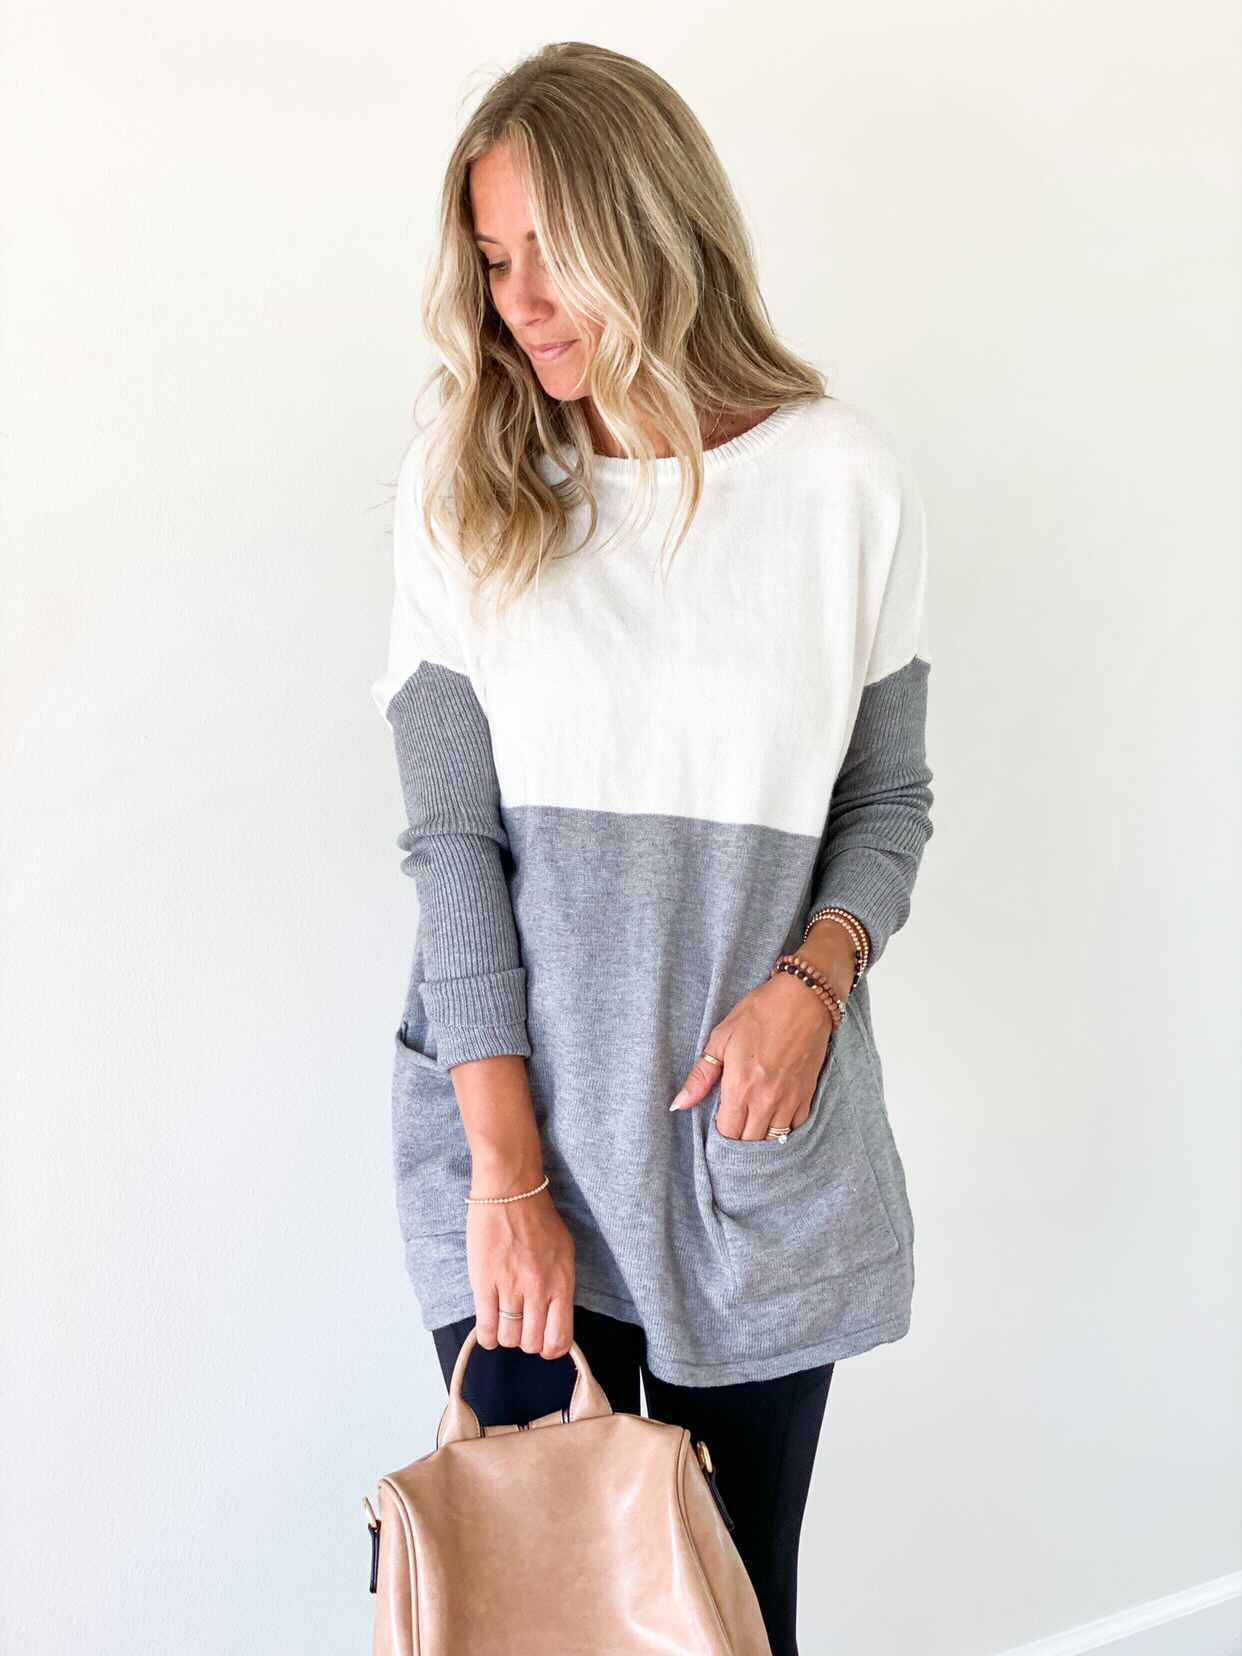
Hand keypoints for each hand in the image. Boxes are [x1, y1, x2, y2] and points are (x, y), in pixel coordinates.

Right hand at [466, 1165, 576, 1359]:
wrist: (510, 1191)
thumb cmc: (538, 1218)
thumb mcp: (564, 1253)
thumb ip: (561, 1286)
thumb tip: (556, 1318)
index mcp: (562, 1283)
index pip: (560, 1338)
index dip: (550, 1349)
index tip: (542, 1343)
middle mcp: (539, 1289)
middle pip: (532, 1343)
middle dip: (526, 1341)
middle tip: (521, 1327)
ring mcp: (511, 1287)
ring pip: (509, 1339)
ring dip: (505, 1337)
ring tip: (503, 1322)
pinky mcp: (484, 1283)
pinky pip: (485, 1327)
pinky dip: (486, 1336)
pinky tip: (487, 1328)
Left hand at [669, 923, 854, 1138]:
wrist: (803, 999)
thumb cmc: (758, 1013)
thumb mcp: (721, 1038)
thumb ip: (701, 1076)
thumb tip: (679, 1104)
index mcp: (740, 1087)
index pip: (727, 1133)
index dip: (719, 1136)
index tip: (717, 1126)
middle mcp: (766, 1100)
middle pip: (749, 1142)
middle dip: (738, 1141)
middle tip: (733, 1127)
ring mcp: (789, 1100)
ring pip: (773, 1140)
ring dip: (760, 1139)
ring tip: (751, 1129)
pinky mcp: (807, 1094)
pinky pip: (795, 1128)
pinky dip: (783, 1130)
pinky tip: (774, 1121)